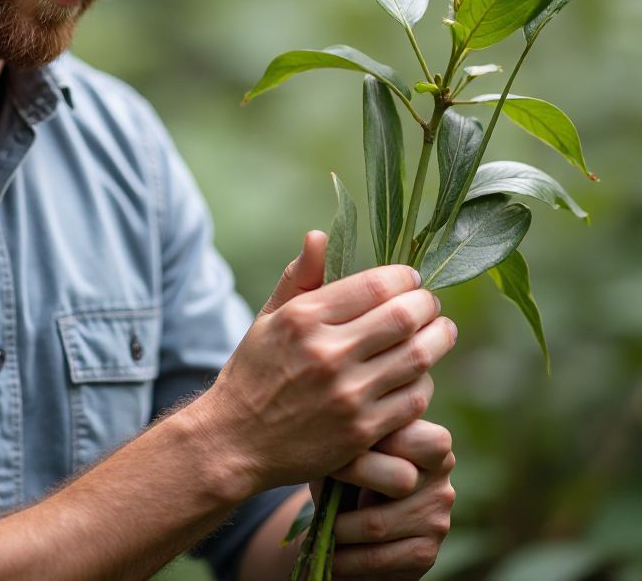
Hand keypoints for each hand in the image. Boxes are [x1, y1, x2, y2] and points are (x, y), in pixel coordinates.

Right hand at [195, 231, 456, 498]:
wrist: (236, 441)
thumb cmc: (254, 371)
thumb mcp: (268, 318)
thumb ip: (298, 277)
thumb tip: (320, 235)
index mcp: (303, 318)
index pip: (375, 285)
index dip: (405, 277)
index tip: (410, 278)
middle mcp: (327, 353)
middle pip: (404, 317)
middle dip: (427, 304)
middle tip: (429, 303)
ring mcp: (347, 395)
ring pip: (418, 358)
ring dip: (438, 339)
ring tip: (439, 331)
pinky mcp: (361, 431)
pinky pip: (413, 400)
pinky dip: (424, 381)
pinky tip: (419, 372)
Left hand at [312, 419, 456, 578]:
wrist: (359, 520)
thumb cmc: (350, 470)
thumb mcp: (353, 448)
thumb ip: (353, 440)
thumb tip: (330, 443)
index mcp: (431, 442)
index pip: (414, 436)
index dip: (372, 439)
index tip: (335, 444)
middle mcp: (442, 479)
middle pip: (398, 479)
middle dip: (349, 477)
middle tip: (317, 479)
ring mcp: (437, 518)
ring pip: (378, 524)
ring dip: (338, 528)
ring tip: (313, 522)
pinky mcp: (426, 553)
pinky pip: (379, 558)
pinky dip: (346, 559)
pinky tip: (329, 554)